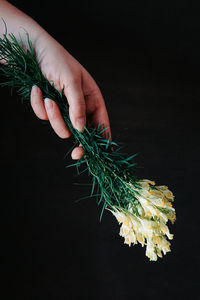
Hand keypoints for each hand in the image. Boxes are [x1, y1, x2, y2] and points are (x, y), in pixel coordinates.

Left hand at [30, 35, 110, 159]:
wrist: (32, 51)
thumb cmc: (57, 60)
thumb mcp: (72, 81)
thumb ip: (78, 106)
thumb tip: (81, 129)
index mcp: (92, 99)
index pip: (102, 124)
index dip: (103, 140)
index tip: (100, 155)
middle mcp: (80, 106)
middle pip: (82, 132)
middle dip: (76, 138)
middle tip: (76, 154)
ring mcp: (64, 109)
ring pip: (62, 127)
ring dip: (53, 116)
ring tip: (47, 98)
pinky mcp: (49, 108)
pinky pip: (44, 117)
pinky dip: (38, 106)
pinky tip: (37, 90)